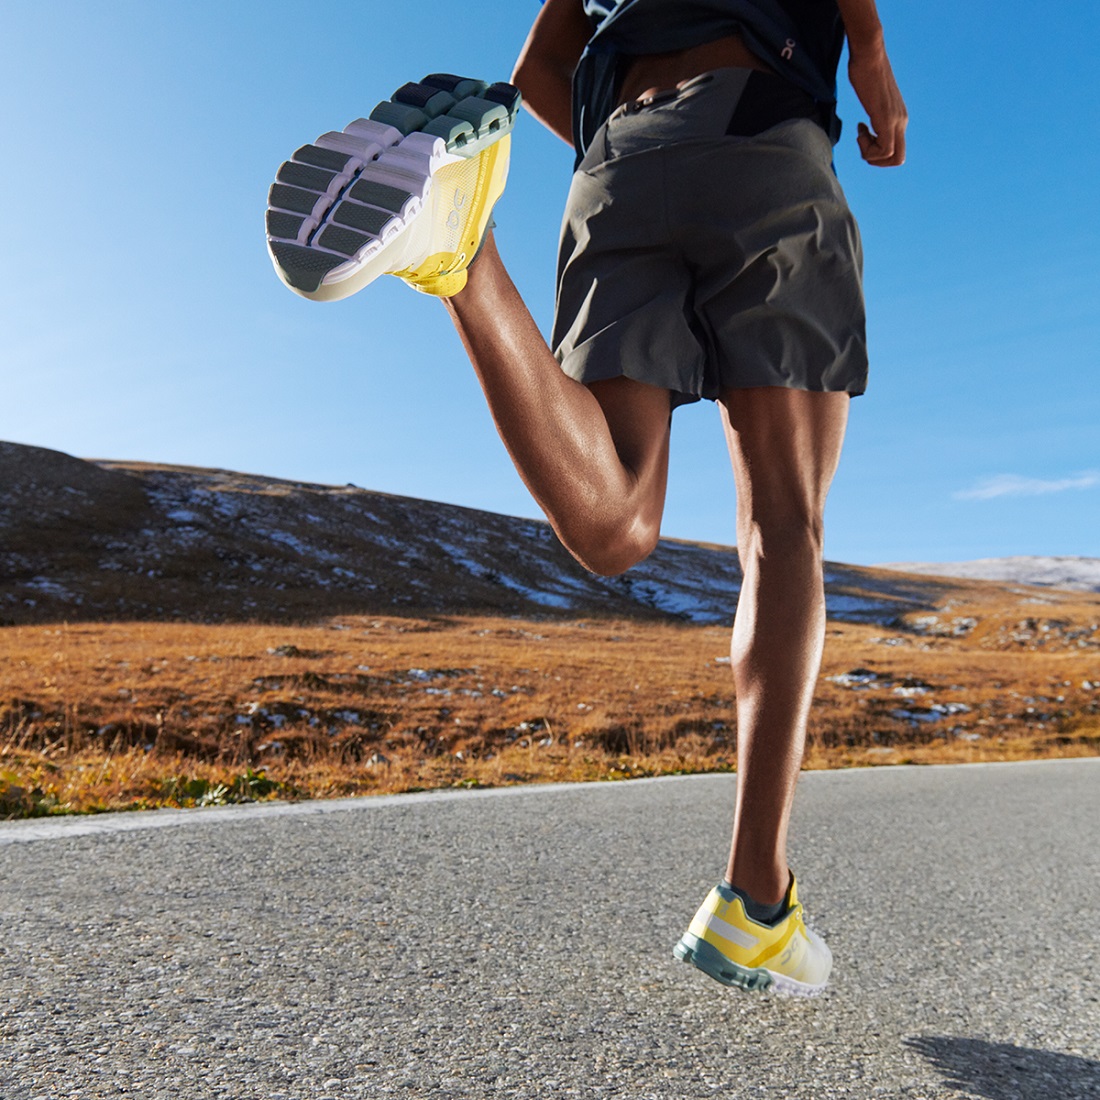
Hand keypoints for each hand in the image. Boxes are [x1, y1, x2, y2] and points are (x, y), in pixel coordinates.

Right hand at [847, 43, 907, 165]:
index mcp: (899, 117)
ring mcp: (896, 120)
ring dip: (869, 153)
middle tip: (862, 141)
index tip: (864, 133)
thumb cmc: (865, 68)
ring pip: (890, 158)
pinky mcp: (887, 119)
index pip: (896, 151)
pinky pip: (884, 149)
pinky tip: (861, 127)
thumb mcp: (872, 95)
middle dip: (876, 160)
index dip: (877, 152)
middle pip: (898, 160)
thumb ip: (875, 108)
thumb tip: (868, 114)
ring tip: (860, 132)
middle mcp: (901, 120)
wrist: (869, 52)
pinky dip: (868, 147)